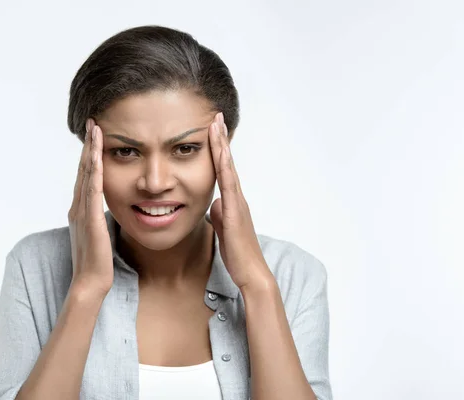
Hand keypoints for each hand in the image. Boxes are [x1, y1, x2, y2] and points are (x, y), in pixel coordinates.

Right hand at [67, 119, 113, 296]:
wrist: (89, 282)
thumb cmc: (97, 261)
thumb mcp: (99, 234)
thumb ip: (100, 218)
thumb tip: (107, 208)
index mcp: (81, 209)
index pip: (86, 175)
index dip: (90, 154)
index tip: (95, 135)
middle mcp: (79, 206)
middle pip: (84, 169)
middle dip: (89, 145)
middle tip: (93, 122)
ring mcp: (82, 212)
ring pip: (87, 175)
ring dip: (91, 151)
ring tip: (96, 130)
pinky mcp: (90, 219)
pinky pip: (92, 191)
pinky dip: (94, 172)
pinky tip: (98, 157)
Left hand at [208, 112, 274, 291]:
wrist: (251, 272)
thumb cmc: (238, 254)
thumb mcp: (223, 230)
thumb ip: (219, 215)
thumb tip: (214, 204)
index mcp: (232, 202)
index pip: (223, 170)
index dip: (218, 149)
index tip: (212, 130)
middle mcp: (237, 198)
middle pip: (227, 162)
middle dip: (221, 139)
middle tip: (215, 116)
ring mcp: (238, 203)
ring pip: (229, 168)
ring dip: (222, 146)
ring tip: (216, 124)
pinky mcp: (236, 212)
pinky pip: (229, 185)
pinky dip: (225, 167)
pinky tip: (221, 152)